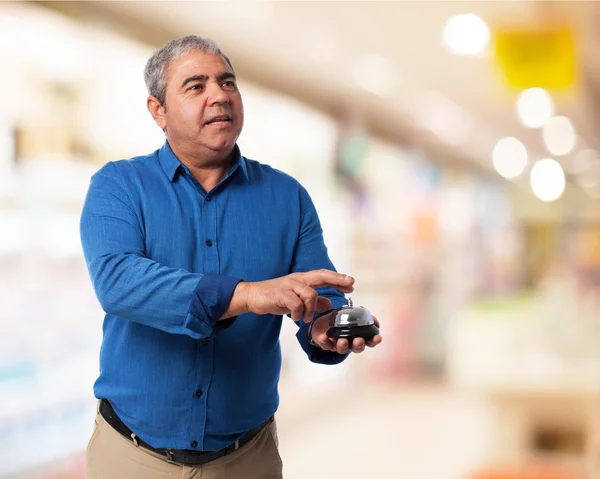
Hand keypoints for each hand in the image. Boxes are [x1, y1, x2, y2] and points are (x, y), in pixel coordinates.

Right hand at [235, 270, 354, 322]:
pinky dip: (299, 313)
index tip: (351, 283)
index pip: (323, 275)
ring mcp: (289, 286)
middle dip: (337, 279)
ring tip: (307, 319)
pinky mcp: (281, 294)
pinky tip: (297, 318)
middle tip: (349, 285)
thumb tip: (329, 302)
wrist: (253, 296)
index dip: (338, 278)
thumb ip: (313, 301)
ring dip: (312, 309)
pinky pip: (296, 303)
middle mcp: (297, 280)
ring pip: (310, 293)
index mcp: (302, 280)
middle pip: (320, 276)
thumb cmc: (276, 297)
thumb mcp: (297, 299)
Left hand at [310, 315, 381, 353]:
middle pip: (356, 348)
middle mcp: (350, 343)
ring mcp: (338, 345)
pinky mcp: (326, 343)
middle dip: (358, 345)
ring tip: (343, 340)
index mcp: (359, 336)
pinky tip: (324, 337)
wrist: (325, 320)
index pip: (369, 341)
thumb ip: (366, 317)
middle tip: (359, 340)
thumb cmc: (343, 319)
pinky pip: (325, 345)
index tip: (378, 337)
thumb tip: (375, 322)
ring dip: (343, 345)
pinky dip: (325, 342)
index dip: (374, 340)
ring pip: (342, 349)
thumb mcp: (355, 314)